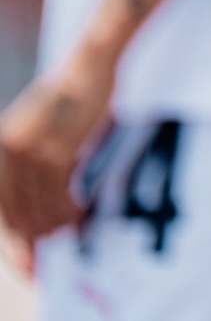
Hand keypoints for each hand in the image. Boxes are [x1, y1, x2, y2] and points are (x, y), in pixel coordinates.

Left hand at [0, 56, 114, 246]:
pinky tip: (80, 212)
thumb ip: (34, 160)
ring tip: (71, 228)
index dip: (12, 232)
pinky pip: (58, 193)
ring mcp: (30, 150)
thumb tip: (41, 199)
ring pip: (38, 204)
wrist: (91, 66)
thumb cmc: (74, 94)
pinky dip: (69, 209)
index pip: (0, 201)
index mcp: (2, 144)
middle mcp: (8, 148)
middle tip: (50, 247)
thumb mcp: (41, 126)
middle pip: (15, 208)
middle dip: (33, 235)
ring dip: (55, 223)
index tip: (25, 254)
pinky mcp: (54, 150)